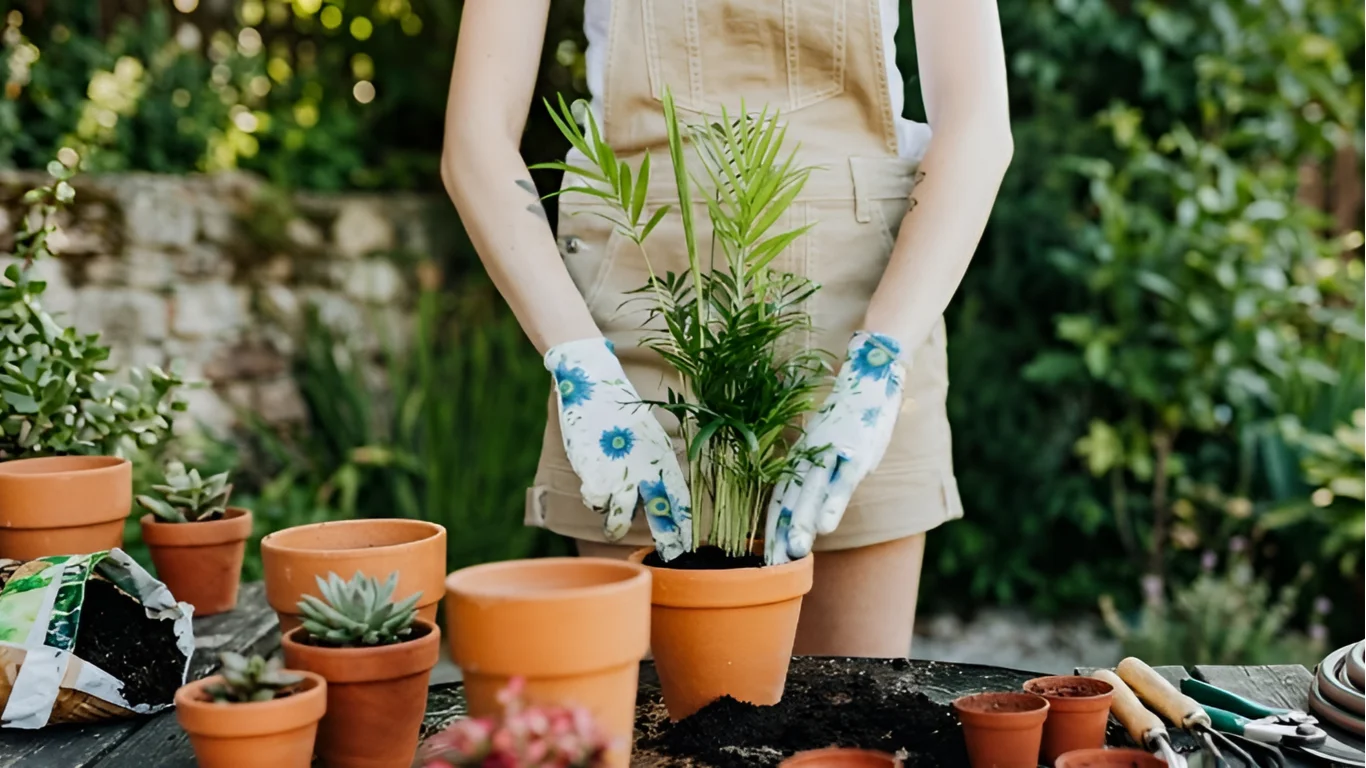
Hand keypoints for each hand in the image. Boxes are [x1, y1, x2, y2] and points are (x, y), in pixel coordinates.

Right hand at [546, 338, 692, 560]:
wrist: (593, 385)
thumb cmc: (619, 411)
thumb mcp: (647, 437)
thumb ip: (652, 466)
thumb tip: (655, 496)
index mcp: (663, 458)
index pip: (680, 500)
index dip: (684, 525)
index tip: (688, 546)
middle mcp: (645, 469)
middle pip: (659, 515)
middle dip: (666, 539)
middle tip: (669, 554)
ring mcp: (619, 474)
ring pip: (620, 518)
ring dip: (616, 527)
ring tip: (613, 530)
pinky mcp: (593, 474)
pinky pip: (595, 502)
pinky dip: (593, 498)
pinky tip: (593, 484)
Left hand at [765, 332, 905, 563]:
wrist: (871, 375)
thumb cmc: (849, 417)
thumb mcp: (828, 444)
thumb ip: (816, 471)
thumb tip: (806, 506)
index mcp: (802, 457)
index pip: (781, 498)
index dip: (772, 527)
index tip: (765, 556)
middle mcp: (812, 457)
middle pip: (792, 500)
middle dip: (783, 533)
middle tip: (772, 564)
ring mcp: (834, 454)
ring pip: (812, 493)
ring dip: (803, 523)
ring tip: (794, 552)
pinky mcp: (857, 452)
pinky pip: (842, 482)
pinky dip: (832, 504)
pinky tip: (826, 527)